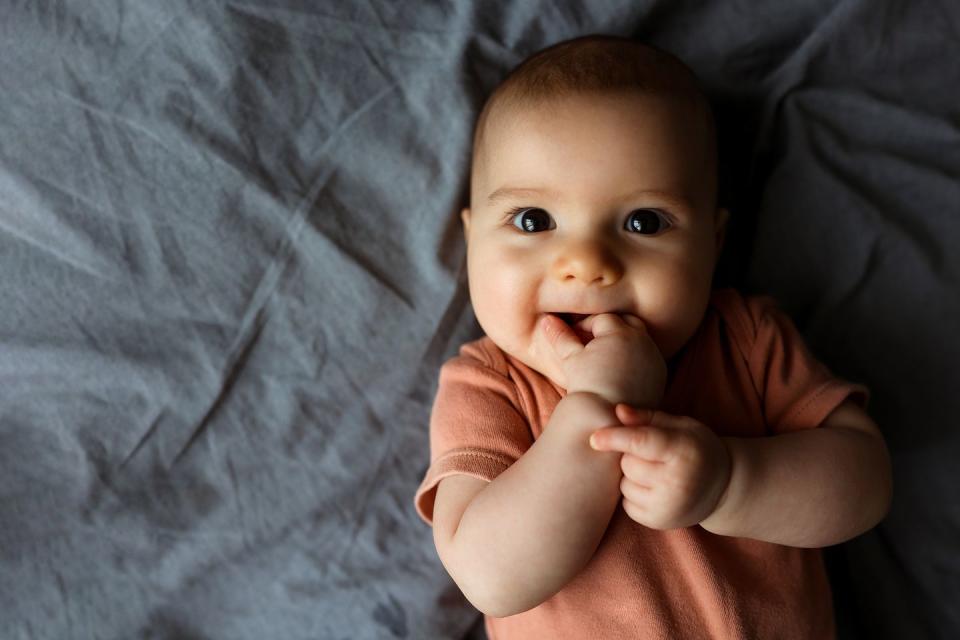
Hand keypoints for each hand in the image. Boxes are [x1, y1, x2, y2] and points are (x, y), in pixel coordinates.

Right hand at [536, 312, 666, 406]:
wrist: (608, 417)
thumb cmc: (587, 386)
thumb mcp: (571, 359)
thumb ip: (561, 337)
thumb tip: (546, 319)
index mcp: (620, 332)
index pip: (602, 319)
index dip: (586, 326)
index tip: (575, 338)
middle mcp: (642, 340)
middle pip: (626, 321)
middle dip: (609, 328)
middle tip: (591, 343)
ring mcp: (654, 356)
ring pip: (639, 338)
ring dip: (623, 341)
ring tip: (604, 356)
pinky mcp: (660, 372)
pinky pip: (648, 355)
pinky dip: (635, 356)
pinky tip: (618, 370)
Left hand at [588, 404, 731, 529]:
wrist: (721, 488)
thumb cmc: (695, 448)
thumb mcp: (680, 425)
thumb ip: (647, 417)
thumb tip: (618, 411)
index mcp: (683, 452)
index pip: (642, 443)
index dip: (615, 438)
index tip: (594, 438)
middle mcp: (677, 482)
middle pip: (628, 463)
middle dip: (631, 456)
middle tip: (652, 455)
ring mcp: (667, 506)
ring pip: (624, 484)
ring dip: (631, 476)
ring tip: (655, 472)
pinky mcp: (658, 522)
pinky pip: (626, 503)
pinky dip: (633, 493)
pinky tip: (654, 489)